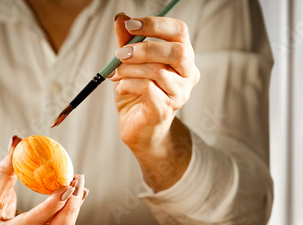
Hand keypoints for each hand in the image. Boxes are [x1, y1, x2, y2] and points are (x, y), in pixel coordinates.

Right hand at [0, 136, 87, 224]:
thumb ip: (6, 168)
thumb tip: (17, 140)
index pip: (33, 222)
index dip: (52, 205)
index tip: (67, 186)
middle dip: (71, 208)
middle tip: (77, 182)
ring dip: (74, 208)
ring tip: (79, 182)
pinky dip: (72, 211)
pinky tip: (80, 193)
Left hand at [110, 13, 198, 190]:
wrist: (140, 130)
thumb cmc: (138, 95)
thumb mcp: (130, 64)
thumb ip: (128, 41)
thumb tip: (120, 17)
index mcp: (183, 58)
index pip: (180, 32)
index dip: (156, 24)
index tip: (130, 24)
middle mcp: (188, 75)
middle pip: (177, 51)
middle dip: (145, 47)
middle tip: (120, 52)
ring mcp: (180, 94)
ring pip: (157, 71)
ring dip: (129, 69)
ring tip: (114, 74)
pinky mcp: (165, 110)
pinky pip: (147, 89)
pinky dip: (128, 84)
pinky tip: (120, 88)